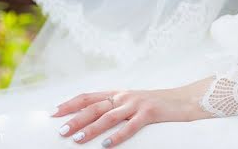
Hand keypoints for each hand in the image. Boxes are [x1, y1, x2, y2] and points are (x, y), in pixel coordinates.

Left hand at [52, 77, 215, 146]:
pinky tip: (107, 144)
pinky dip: (117, 136)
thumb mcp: (132, 104)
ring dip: (90, 128)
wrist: (184, 101)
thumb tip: (91, 121)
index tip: (53, 113)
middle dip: (75, 119)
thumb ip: (115, 109)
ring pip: (108, 116)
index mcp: (118, 94)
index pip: (89, 96)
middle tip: (60, 131)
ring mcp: (136, 103)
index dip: (70, 104)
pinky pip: (131, 126)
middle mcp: (124, 96)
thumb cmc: (156, 106)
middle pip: (94, 106)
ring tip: (76, 139)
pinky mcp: (149, 113)